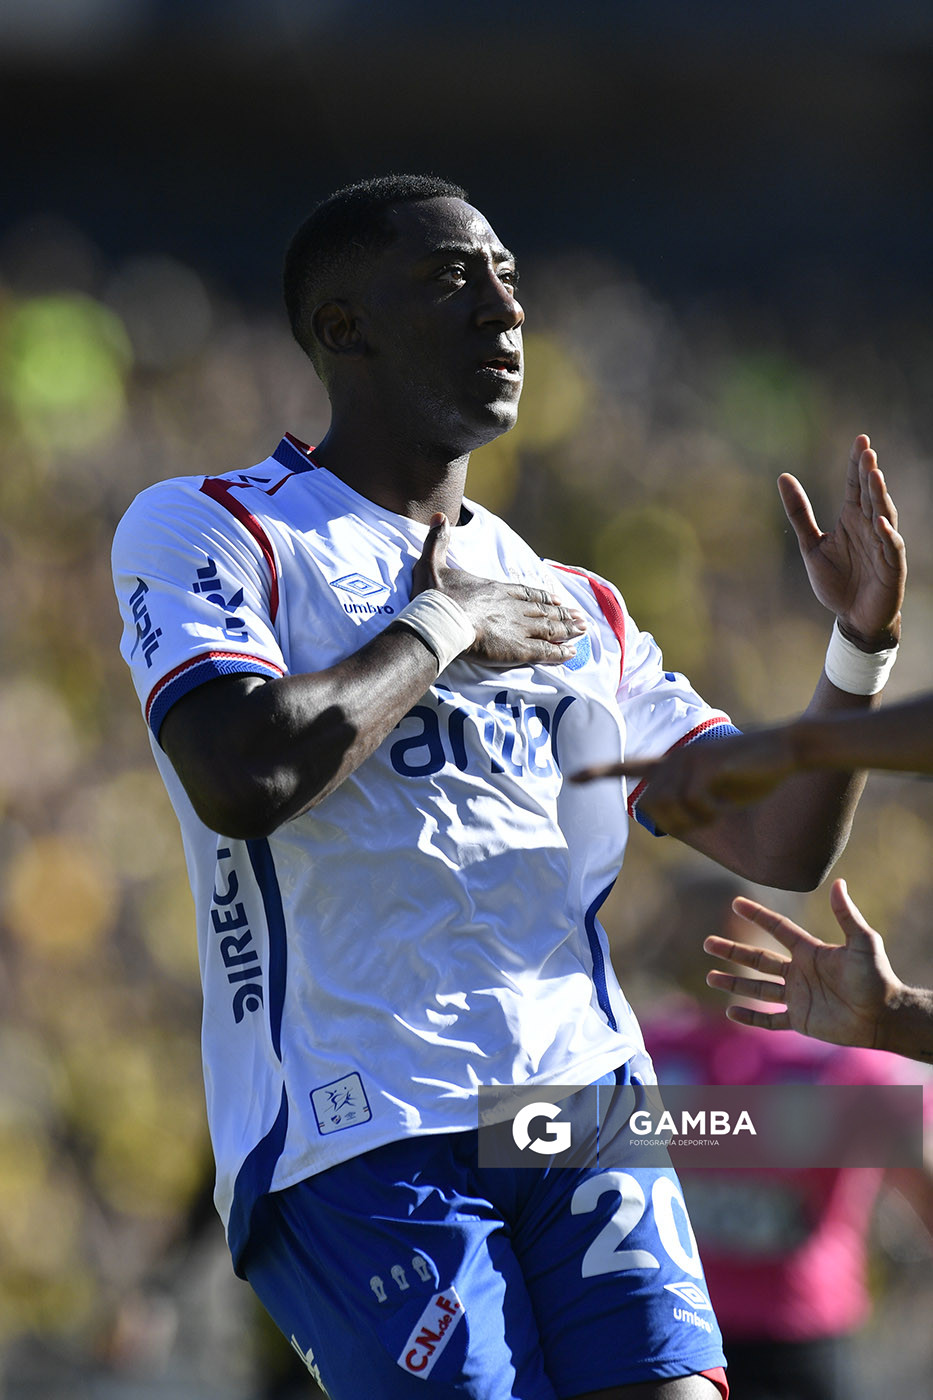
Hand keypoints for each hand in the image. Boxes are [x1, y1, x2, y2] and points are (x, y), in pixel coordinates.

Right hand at [411, 513, 586, 666]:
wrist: (441, 621)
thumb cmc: (435, 596)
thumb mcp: (432, 562)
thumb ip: (438, 541)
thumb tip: (439, 516)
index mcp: (497, 590)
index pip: (526, 593)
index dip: (543, 597)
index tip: (557, 599)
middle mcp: (514, 607)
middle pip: (544, 610)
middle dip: (562, 614)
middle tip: (579, 617)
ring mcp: (519, 628)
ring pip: (550, 628)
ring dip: (568, 629)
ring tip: (583, 630)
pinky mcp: (519, 649)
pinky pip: (546, 651)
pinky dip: (561, 652)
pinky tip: (572, 654)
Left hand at [570, 728, 797, 834]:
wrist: (787, 750)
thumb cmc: (755, 772)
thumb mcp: (717, 792)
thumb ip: (690, 802)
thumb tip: (668, 825)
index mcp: (677, 761)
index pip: (632, 766)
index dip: (603, 773)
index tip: (574, 777)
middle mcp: (677, 757)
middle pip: (652, 805)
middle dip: (676, 823)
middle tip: (710, 817)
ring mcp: (691, 759)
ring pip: (669, 806)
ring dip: (694, 820)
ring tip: (719, 808)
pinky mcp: (707, 765)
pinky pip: (694, 804)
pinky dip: (709, 812)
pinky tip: (727, 804)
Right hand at [703, 879, 900, 1048]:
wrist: (884, 1016)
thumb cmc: (876, 977)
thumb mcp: (863, 942)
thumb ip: (847, 915)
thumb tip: (838, 883)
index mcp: (809, 952)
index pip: (778, 929)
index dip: (758, 916)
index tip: (736, 902)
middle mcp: (799, 972)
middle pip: (758, 959)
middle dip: (733, 951)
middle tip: (708, 943)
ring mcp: (797, 997)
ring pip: (758, 988)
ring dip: (734, 982)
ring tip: (710, 976)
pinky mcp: (800, 1020)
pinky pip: (770, 1019)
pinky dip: (751, 1017)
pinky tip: (731, 1012)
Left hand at [780, 435, 904, 649]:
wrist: (851, 619)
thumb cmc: (836, 582)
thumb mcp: (810, 545)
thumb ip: (799, 513)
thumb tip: (782, 476)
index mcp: (852, 520)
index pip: (856, 486)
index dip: (857, 464)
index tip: (860, 440)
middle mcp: (870, 528)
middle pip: (870, 495)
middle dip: (869, 473)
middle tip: (867, 450)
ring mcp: (882, 546)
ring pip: (884, 515)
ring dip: (880, 496)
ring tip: (874, 475)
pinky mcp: (890, 568)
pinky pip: (890, 547)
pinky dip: (887, 534)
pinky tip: (880, 520)